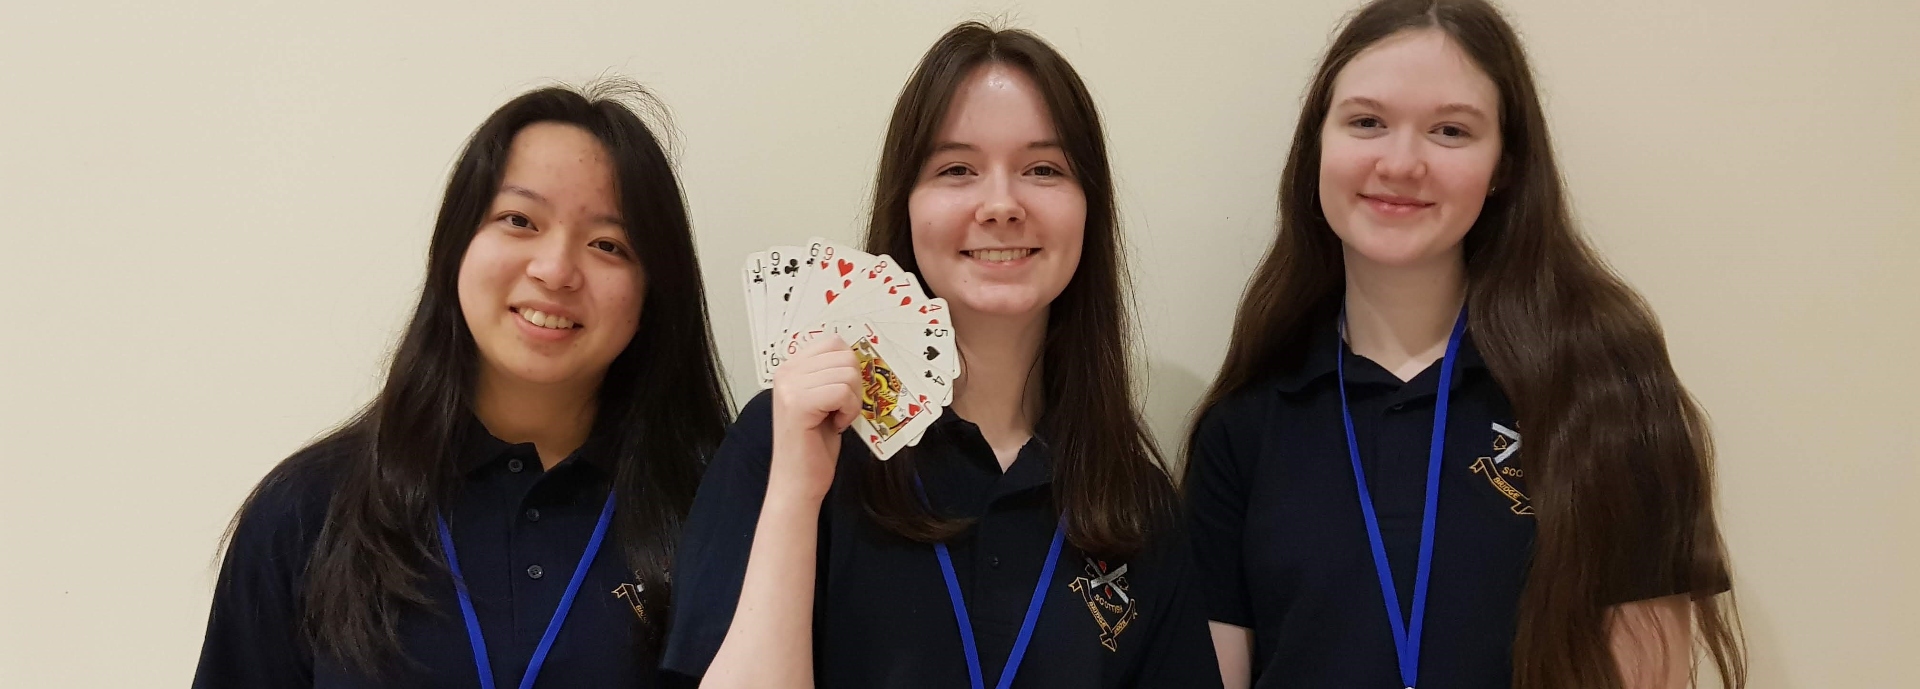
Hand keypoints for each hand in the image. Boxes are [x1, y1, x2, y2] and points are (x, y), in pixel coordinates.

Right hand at [768, 334, 860, 501]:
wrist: (797, 482)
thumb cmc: (813, 445)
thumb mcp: (825, 400)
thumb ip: (833, 374)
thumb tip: (859, 356)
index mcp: (791, 366)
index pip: (834, 342)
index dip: (850, 368)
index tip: (841, 394)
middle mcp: (786, 371)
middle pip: (845, 356)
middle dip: (854, 386)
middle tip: (841, 410)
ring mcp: (789, 386)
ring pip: (848, 374)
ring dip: (852, 401)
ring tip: (837, 419)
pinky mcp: (797, 403)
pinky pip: (843, 392)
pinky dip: (849, 411)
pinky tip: (836, 425)